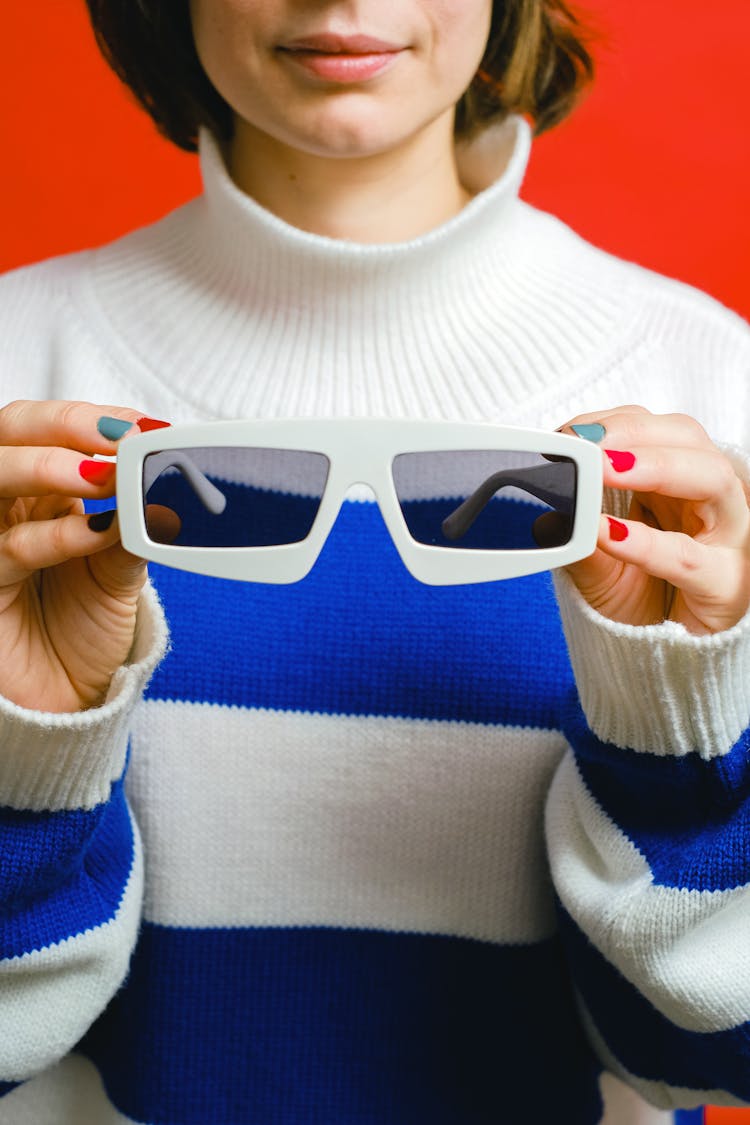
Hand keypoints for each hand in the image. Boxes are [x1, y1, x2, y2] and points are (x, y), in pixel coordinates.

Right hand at [0, 399, 159, 711]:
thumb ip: (136, 525)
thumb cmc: (85, 627)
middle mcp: (7, 509)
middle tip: (116, 439)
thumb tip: (169, 480)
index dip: (88, 419)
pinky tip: (95, 532)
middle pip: (8, 437)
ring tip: (99, 474)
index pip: (45, 429)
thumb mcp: (122, 569)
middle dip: (61, 427)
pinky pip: (9, 550)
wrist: (68, 696)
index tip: (140, 426)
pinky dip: (55, 535)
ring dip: (47, 468)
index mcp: (38, 492)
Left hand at [559, 406, 749, 634]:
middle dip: (635, 434)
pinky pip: (690, 557)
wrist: (657, 659)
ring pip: (712, 480)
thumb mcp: (594, 558)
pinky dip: (648, 542)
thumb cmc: (636, 597)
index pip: (654, 430)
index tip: (569, 431)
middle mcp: (708, 499)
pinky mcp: (727, 584)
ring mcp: (727, 537)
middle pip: (689, 441)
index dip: (613, 424)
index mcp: (676, 482)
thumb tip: (542, 496)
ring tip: (606, 470)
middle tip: (587, 443)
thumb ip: (575, 527)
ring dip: (656, 467)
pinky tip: (611, 536)